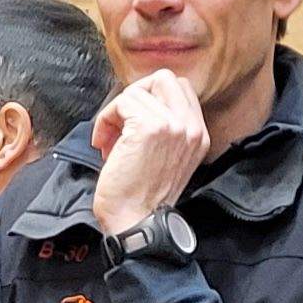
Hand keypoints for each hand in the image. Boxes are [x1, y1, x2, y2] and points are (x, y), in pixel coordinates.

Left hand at [86, 70, 210, 235]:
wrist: (138, 224)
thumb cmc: (142, 198)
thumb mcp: (169, 159)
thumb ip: (166, 130)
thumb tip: (138, 104)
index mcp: (199, 134)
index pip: (181, 89)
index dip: (150, 98)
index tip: (132, 122)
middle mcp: (191, 127)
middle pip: (164, 78)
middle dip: (135, 95)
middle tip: (121, 122)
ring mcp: (173, 124)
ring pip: (137, 91)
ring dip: (115, 112)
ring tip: (109, 140)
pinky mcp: (149, 127)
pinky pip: (122, 103)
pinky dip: (106, 119)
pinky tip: (103, 143)